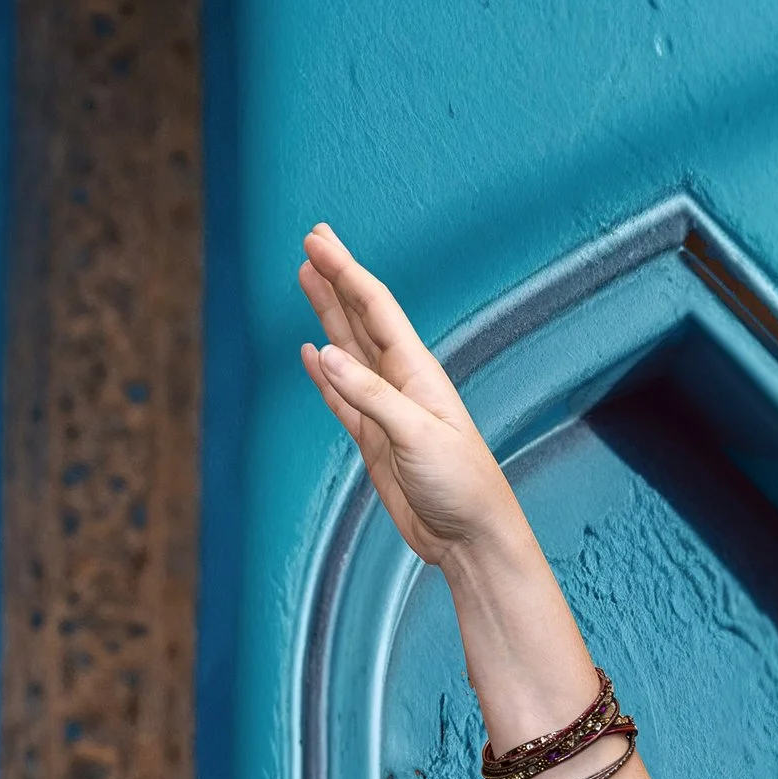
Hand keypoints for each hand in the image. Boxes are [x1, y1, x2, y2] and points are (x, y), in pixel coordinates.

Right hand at [299, 224, 521, 565]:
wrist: (470, 537)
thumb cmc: (461, 485)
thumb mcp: (417, 435)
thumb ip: (370, 394)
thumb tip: (323, 353)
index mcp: (416, 371)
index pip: (374, 307)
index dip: (345, 271)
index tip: (316, 241)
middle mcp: (400, 382)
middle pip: (360, 318)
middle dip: (336, 279)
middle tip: (312, 241)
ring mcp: (386, 411)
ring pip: (348, 351)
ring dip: (328, 316)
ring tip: (307, 280)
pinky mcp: (375, 442)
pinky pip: (342, 398)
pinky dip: (325, 376)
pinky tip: (311, 354)